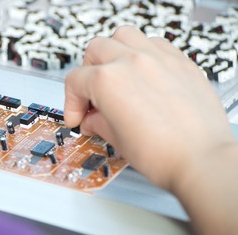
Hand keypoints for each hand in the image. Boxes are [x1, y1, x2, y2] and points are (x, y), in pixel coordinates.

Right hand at [64, 26, 234, 190]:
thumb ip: (98, 122)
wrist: (201, 160)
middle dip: (87, 73)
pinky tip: (142, 74)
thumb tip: (93, 118)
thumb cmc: (163, 154)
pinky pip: (154, 43)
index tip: (78, 117)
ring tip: (115, 75)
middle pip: (95, 49)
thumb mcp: (116, 140)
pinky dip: (141, 54)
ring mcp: (158, 58)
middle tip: (92, 96)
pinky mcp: (180, 61)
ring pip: (123, 35)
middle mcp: (132, 62)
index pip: (75, 81)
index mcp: (109, 81)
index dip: (71, 103)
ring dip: (112, 53)